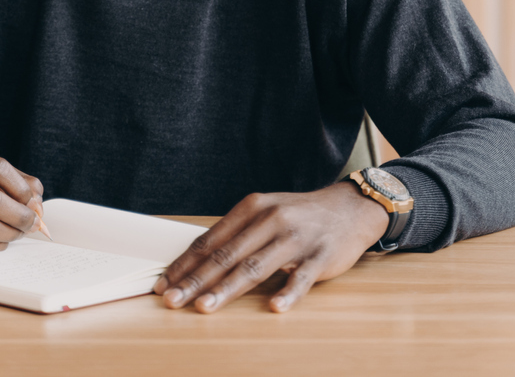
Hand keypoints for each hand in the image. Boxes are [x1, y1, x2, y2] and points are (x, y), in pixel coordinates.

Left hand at [155, 181, 388, 312]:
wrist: (350, 208)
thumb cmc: (300, 215)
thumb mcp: (266, 212)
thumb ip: (237, 233)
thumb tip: (197, 261)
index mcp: (253, 208)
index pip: (211, 240)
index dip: (185, 264)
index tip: (164, 284)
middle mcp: (271, 219)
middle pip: (227, 255)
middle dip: (196, 280)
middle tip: (173, 300)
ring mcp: (296, 238)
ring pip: (256, 266)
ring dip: (227, 289)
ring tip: (205, 307)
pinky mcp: (321, 255)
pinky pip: (301, 278)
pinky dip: (288, 293)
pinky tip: (274, 307)